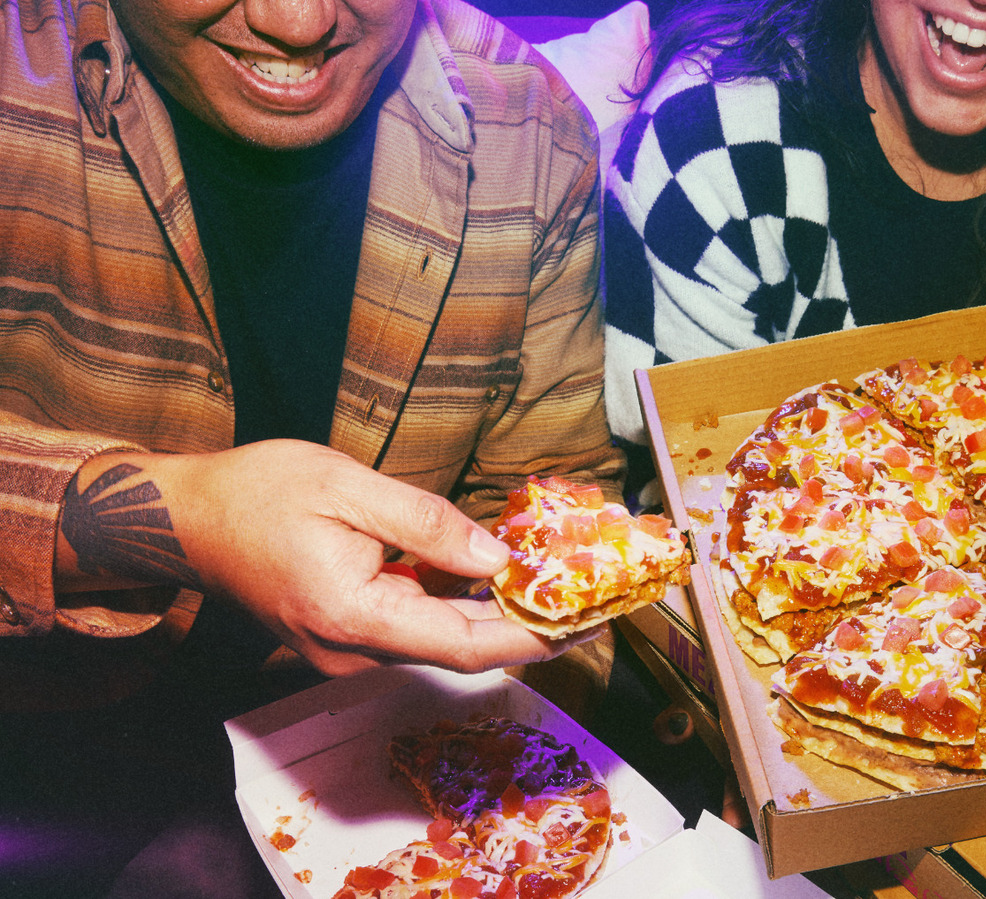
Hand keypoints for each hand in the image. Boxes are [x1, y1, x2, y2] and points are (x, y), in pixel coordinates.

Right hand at [59, 440, 594, 676]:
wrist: (184, 519)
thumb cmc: (258, 493)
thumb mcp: (349, 487)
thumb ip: (427, 526)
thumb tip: (499, 560)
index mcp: (354, 617)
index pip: (467, 645)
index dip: (534, 638)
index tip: (588, 623)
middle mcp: (351, 652)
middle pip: (461, 649)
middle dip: (528, 626)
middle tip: (590, 602)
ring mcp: (345, 652)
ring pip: (440, 639)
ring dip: (495, 615)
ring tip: (553, 581)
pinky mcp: (343, 639)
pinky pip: (415, 628)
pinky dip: (457, 607)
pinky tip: (490, 578)